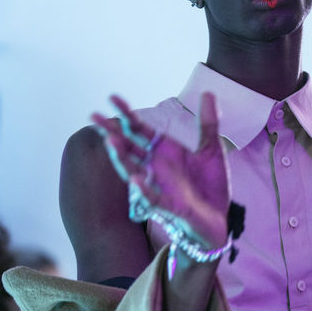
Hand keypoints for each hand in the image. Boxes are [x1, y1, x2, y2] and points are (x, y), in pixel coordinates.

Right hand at [91, 92, 230, 249]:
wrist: (219, 218)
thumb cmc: (210, 185)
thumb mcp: (212, 150)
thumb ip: (207, 123)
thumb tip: (208, 92)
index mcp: (164, 151)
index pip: (140, 129)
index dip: (127, 114)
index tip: (112, 97)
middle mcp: (156, 167)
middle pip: (129, 147)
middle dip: (111, 132)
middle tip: (93, 116)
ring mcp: (160, 187)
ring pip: (134, 171)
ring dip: (121, 157)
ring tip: (110, 140)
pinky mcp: (170, 207)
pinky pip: (153, 199)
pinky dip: (144, 190)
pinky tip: (135, 179)